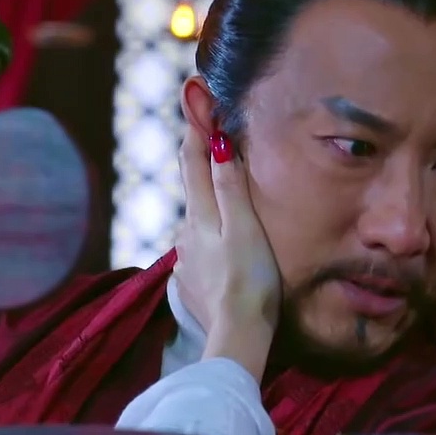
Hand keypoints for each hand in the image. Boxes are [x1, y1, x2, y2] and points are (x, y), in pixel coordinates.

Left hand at [173, 125, 280, 380]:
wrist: (237, 337)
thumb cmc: (249, 281)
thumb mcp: (245, 228)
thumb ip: (231, 187)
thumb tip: (218, 143)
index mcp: (200, 215)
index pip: (193, 160)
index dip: (195, 128)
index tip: (196, 97)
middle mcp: (186, 234)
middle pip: (194, 189)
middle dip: (204, 163)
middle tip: (215, 136)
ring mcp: (187, 261)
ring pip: (199, 222)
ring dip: (211, 207)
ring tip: (230, 201)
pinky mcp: (193, 284)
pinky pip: (202, 251)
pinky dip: (213, 240)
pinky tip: (228, 251)